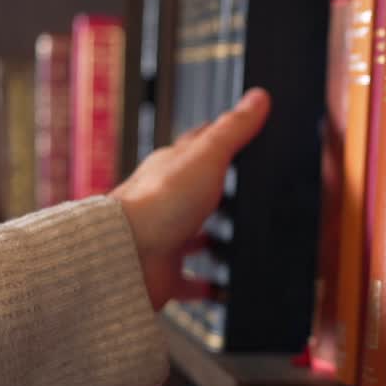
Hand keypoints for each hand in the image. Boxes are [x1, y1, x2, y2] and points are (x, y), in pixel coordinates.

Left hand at [112, 88, 270, 309]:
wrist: (126, 256)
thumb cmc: (158, 203)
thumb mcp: (207, 156)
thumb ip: (234, 129)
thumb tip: (258, 96)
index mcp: (173, 168)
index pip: (198, 146)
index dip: (221, 139)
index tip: (244, 134)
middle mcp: (168, 202)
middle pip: (197, 191)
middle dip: (221, 193)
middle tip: (249, 193)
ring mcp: (166, 237)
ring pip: (194, 236)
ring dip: (215, 239)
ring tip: (242, 241)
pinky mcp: (167, 273)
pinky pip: (191, 281)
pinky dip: (210, 287)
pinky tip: (226, 289)